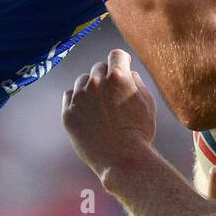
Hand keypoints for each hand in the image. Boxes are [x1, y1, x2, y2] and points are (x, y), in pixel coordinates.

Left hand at [62, 49, 157, 180]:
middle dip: (106, 77)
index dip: (122, 62)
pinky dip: (77, 101)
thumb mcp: (147, 103)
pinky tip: (88, 113)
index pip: (116, 55)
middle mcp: (96, 83)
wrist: (122, 161)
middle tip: (113, 96)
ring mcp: (80, 98)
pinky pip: (70, 96)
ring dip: (90, 88)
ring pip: (82, 81)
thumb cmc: (139, 132)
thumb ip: (135, 82)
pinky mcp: (68, 113)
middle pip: (99, 68)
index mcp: (118, 77)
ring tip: (100, 107)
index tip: (122, 70)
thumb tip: (127, 73)